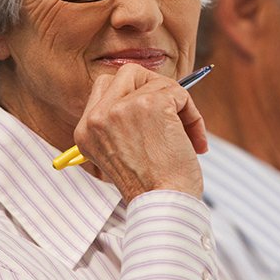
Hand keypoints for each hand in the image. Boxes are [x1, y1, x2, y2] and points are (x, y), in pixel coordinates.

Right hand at [75, 63, 207, 200]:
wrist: (163, 205)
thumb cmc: (151, 188)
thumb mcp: (120, 157)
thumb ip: (123, 126)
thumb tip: (154, 94)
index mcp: (85, 131)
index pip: (105, 88)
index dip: (135, 94)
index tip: (154, 116)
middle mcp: (98, 116)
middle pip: (128, 73)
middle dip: (156, 87)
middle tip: (173, 111)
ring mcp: (122, 108)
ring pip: (158, 82)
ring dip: (180, 106)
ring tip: (188, 135)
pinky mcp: (150, 104)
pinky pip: (180, 94)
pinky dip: (193, 115)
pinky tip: (194, 141)